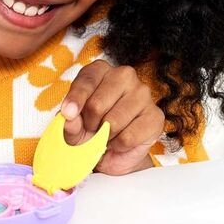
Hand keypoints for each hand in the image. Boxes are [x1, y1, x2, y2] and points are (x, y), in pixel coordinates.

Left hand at [60, 60, 164, 175]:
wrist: (113, 152)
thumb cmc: (91, 131)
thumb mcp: (73, 128)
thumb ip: (69, 122)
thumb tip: (70, 117)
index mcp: (100, 70)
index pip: (86, 81)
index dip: (75, 100)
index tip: (68, 113)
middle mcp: (124, 75)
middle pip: (97, 104)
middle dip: (90, 124)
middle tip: (93, 129)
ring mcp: (142, 93)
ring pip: (113, 122)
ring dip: (105, 136)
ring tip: (108, 134)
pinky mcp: (155, 116)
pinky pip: (128, 137)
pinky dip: (119, 145)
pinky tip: (121, 141)